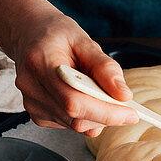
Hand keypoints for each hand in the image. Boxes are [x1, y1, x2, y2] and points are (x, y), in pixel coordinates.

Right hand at [10, 2, 137, 136]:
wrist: (29, 35)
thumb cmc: (56, 35)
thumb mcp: (84, 40)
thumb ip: (104, 67)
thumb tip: (124, 95)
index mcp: (40, 64)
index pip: (74, 101)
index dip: (105, 112)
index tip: (130, 113)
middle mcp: (31, 88)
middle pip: (74, 117)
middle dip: (106, 116)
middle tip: (126, 106)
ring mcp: (32, 104)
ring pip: (74, 125)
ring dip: (97, 116)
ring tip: (101, 92)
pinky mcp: (36, 114)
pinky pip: (69, 124)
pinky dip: (85, 116)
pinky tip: (84, 97)